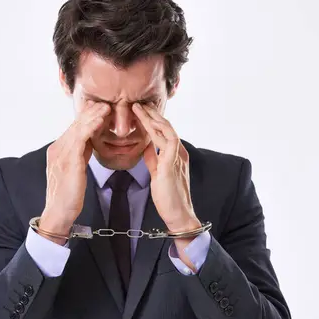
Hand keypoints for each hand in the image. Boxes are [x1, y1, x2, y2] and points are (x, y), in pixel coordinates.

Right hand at [39, 100, 110, 243]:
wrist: (59, 213)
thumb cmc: (68, 197)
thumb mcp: (75, 171)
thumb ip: (79, 155)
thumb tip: (89, 143)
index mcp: (57, 151)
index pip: (73, 130)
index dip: (86, 119)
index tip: (100, 110)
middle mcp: (57, 149)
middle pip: (75, 126)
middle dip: (90, 114)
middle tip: (105, 103)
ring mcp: (61, 154)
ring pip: (78, 128)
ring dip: (93, 116)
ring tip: (106, 107)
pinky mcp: (68, 161)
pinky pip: (80, 138)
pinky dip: (91, 127)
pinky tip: (101, 120)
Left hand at [132, 102, 199, 232]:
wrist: (178, 214)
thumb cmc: (168, 197)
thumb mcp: (158, 173)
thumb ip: (154, 159)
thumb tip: (146, 147)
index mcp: (176, 154)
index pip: (164, 133)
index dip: (152, 121)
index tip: (140, 112)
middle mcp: (179, 153)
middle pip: (166, 127)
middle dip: (152, 114)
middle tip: (138, 103)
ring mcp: (177, 158)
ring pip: (167, 131)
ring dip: (153, 118)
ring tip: (140, 108)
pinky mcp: (172, 165)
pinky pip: (168, 143)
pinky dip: (157, 132)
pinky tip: (147, 124)